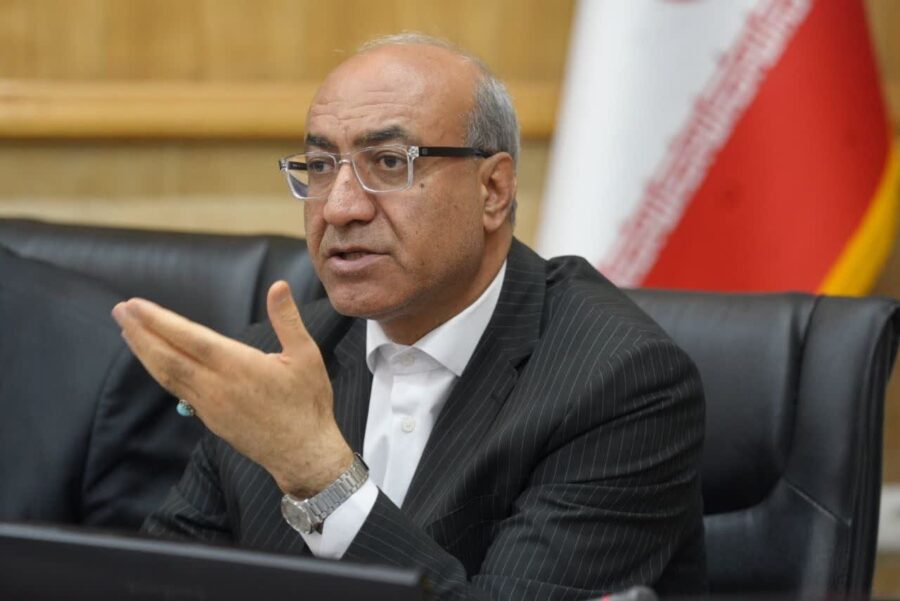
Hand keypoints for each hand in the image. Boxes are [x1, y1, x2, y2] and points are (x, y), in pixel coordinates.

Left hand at [111, 281, 352, 497]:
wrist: (303, 454)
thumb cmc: (307, 403)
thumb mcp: (306, 356)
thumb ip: (287, 320)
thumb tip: (278, 286)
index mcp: (239, 366)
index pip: (190, 339)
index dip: (160, 321)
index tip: (136, 305)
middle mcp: (217, 386)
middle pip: (168, 357)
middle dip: (141, 332)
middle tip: (120, 310)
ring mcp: (210, 405)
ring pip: (168, 375)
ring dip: (144, 351)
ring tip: (127, 330)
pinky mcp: (210, 418)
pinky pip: (177, 390)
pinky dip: (160, 371)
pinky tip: (155, 361)